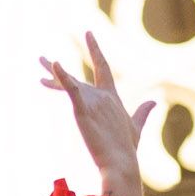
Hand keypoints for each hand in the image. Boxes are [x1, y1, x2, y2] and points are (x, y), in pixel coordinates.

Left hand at [38, 33, 154, 195]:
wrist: (122, 161)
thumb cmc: (127, 148)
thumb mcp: (136, 127)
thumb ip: (143, 112)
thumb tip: (154, 101)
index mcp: (112, 97)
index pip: (102, 67)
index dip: (95, 49)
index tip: (88, 34)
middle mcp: (102, 95)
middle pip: (76, 78)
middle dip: (57, 70)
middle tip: (41, 60)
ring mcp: (92, 101)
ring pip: (67, 83)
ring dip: (51, 75)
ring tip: (39, 63)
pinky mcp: (82, 109)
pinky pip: (70, 88)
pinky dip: (62, 76)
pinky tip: (54, 64)